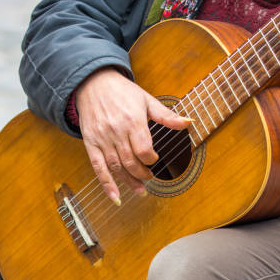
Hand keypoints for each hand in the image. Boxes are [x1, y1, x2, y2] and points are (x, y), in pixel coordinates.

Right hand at [75, 67, 190, 204]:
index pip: (143, 149)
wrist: (94, 83)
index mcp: (132, 121)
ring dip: (129, 182)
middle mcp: (116, 131)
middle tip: (149, 177)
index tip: (154, 160)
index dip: (151, 159)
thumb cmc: (122, 92)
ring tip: (140, 190)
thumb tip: (188, 122)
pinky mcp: (90, 143)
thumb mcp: (147, 100)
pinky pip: (98, 167)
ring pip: (116, 167)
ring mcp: (102, 139)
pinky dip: (106, 184)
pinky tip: (115, 196)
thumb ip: (167, 116)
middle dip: (142, 173)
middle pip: (130, 161)